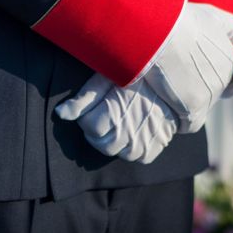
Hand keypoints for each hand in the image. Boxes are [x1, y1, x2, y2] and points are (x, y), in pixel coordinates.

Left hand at [56, 73, 177, 163]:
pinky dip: (132, 147)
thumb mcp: (106, 79)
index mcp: (113, 113)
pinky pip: (137, 157)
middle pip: (100, 144)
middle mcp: (127, 133)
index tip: (96, 107)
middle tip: (107, 113)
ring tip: (120, 121)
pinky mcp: (154, 148)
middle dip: (98, 130)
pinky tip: (134, 130)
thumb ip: (83, 99)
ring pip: (116, 152)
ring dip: (114, 140)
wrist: (171, 77)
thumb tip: (60, 114)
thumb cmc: (134, 76)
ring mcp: (142, 143)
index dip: (88, 117)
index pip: (89, 127)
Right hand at [142, 1, 232, 133]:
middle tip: (173, 78)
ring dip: (186, 103)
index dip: (204, 72)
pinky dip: (180, 121)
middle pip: (210, 91)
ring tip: (167, 93)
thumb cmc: (183, 22)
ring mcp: (209, 96)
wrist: (161, 34)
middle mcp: (223, 79)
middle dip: (195, 87)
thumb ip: (232, 28)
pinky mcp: (193, 109)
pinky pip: (189, 124)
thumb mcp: (212, 16)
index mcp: (228, 58)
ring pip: (200, 106)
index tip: (187, 68)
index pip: (222, 74)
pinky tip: (168, 110)